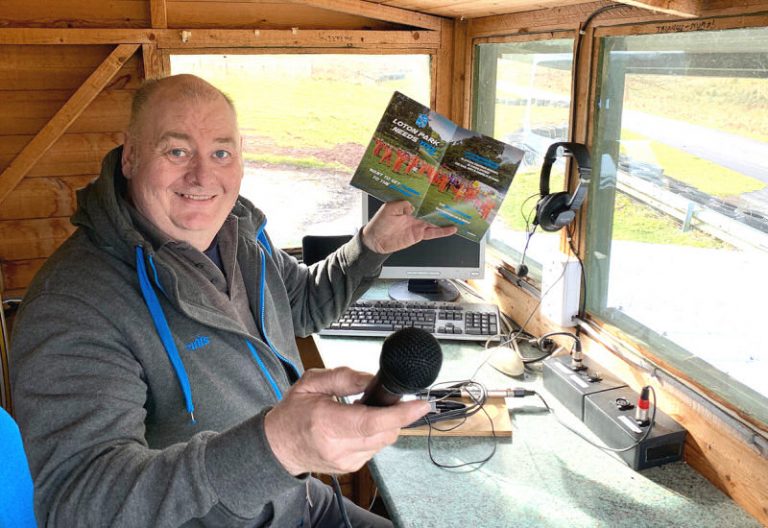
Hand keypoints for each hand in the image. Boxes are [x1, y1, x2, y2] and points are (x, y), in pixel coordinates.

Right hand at [264, 367, 430, 475]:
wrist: (278, 447)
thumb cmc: (293, 413)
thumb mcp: (311, 383)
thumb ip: (343, 377)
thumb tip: (371, 379)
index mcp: (326, 423)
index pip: (372, 422)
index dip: (401, 413)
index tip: (421, 404)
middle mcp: (338, 447)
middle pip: (385, 432)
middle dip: (395, 414)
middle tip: (387, 398)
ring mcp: (346, 460)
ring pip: (384, 440)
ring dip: (385, 424)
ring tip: (365, 410)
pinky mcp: (351, 467)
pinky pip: (375, 447)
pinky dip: (375, 433)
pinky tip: (360, 424)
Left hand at [361, 200, 456, 253]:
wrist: (375, 241)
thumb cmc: (378, 223)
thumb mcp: (388, 208)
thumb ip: (401, 204)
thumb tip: (413, 205)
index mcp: (408, 205)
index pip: (422, 198)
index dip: (431, 195)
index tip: (440, 189)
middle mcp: (415, 214)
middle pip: (431, 208)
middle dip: (442, 205)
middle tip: (454, 200)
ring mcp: (418, 224)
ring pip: (435, 220)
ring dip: (445, 218)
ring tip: (458, 214)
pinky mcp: (419, 234)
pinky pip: (433, 233)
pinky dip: (443, 231)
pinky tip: (452, 229)